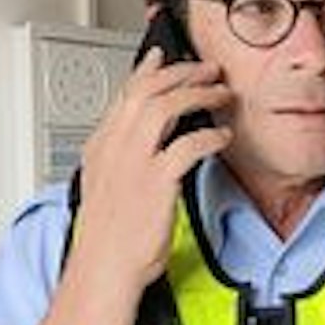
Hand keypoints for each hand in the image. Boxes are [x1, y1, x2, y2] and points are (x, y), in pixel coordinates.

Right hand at [70, 46, 232, 291]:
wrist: (104, 269)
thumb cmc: (109, 239)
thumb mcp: (107, 188)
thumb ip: (122, 161)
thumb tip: (145, 147)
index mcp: (101, 146)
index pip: (124, 94)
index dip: (147, 70)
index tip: (163, 56)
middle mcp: (115, 147)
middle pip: (148, 91)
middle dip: (182, 73)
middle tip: (208, 70)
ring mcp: (134, 162)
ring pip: (166, 106)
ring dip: (198, 94)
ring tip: (221, 94)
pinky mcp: (156, 181)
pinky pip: (189, 145)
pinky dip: (209, 135)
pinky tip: (223, 136)